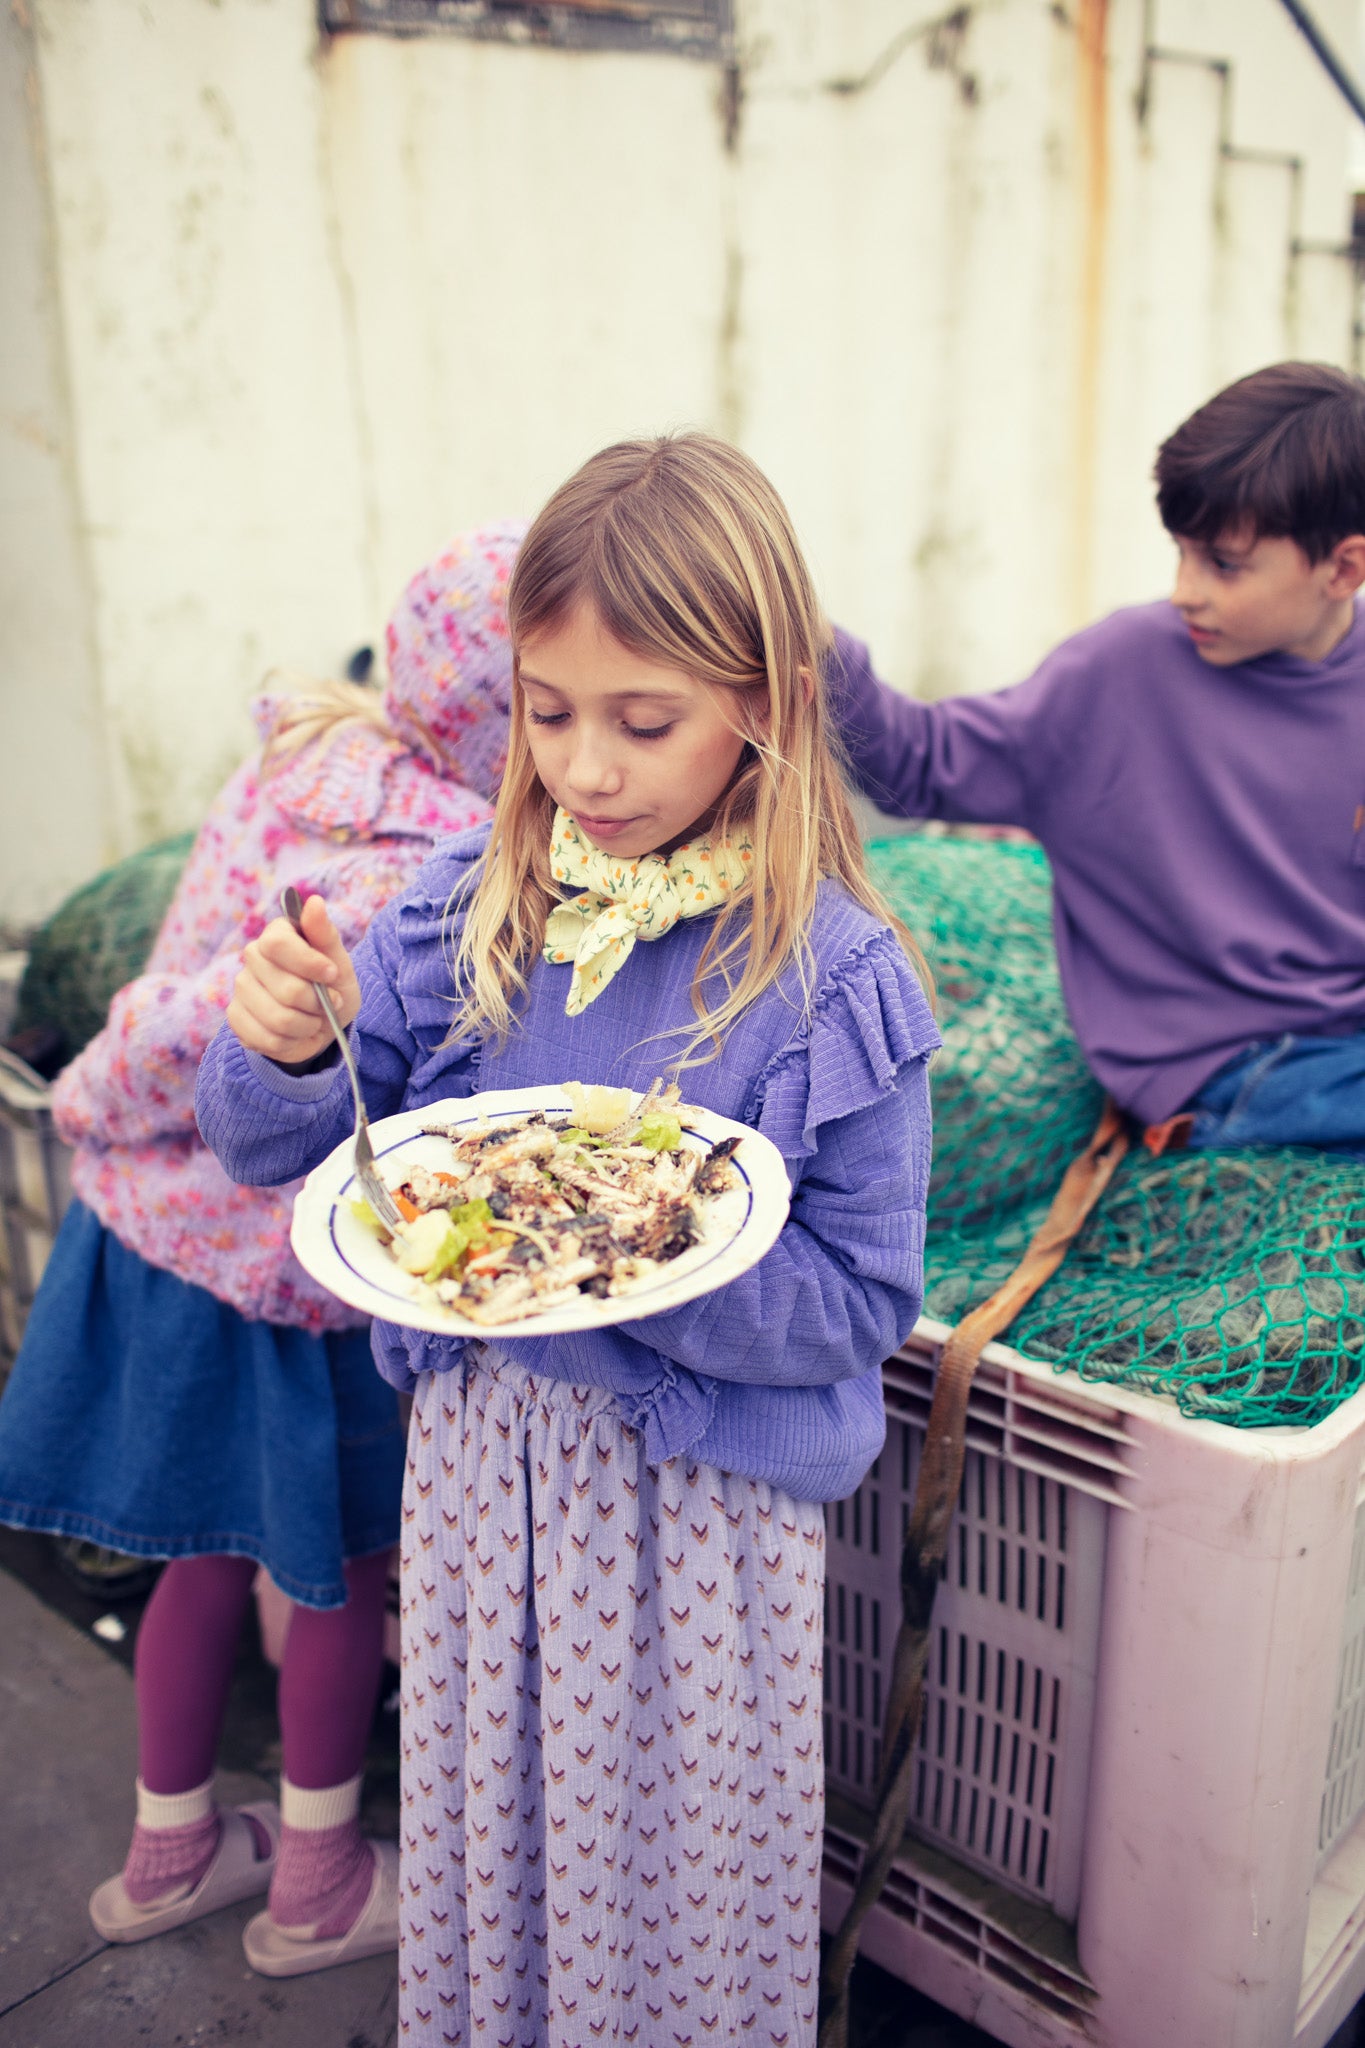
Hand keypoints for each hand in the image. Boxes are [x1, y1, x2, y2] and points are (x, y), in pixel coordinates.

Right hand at [227, 895, 361, 1064]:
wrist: (322, 1021)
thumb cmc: (332, 986)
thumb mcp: (339, 961)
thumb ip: (324, 934)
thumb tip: (314, 902)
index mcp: (276, 935)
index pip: (278, 942)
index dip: (309, 963)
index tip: (332, 974)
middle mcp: (252, 957)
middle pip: (286, 988)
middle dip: (317, 1003)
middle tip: (328, 1003)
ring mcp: (241, 988)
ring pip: (279, 1018)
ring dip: (307, 1025)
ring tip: (313, 1020)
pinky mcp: (236, 1018)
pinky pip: (268, 1039)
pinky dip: (292, 1042)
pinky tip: (297, 1033)